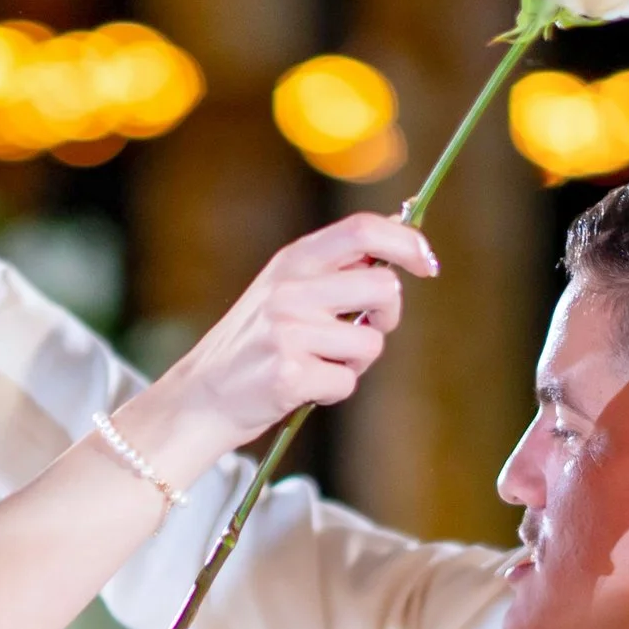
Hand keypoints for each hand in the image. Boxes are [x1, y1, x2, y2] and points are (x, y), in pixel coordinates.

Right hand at [148, 215, 435, 455]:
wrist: (200, 398)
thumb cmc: (251, 347)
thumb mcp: (282, 291)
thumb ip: (332, 271)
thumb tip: (397, 245)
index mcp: (293, 261)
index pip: (363, 230)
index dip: (406, 241)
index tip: (427, 263)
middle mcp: (291, 289)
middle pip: (383, 286)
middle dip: (389, 315)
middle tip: (368, 330)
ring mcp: (289, 331)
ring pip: (370, 344)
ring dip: (356, 363)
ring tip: (318, 365)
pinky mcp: (290, 373)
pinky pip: (346, 382)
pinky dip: (333, 391)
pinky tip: (302, 387)